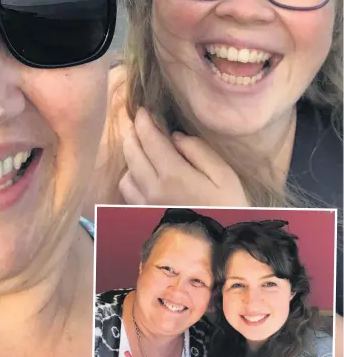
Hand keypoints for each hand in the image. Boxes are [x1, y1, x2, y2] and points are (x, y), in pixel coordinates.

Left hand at [119, 108, 249, 206]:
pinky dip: (131, 176)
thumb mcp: (224, 175)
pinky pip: (127, 191)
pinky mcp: (142, 215)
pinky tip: (143, 173)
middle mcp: (153, 189)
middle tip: (140, 123)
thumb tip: (174, 136)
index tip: (143, 110)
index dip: (144, 121)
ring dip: (131, 156)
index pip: (149, 139)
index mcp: (173, 174)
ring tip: (144, 148)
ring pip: (126, 171)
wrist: (223, 246)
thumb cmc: (229, 206)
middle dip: (133, 133)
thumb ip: (198, 150)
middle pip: (131, 151)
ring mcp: (144, 204)